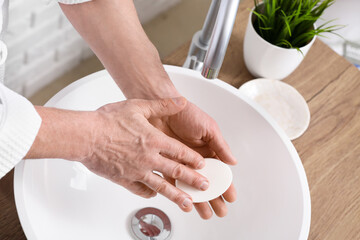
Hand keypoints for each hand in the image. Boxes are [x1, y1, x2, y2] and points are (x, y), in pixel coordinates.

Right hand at [82, 97, 209, 211]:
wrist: (85, 136)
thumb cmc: (108, 120)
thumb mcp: (138, 106)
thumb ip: (162, 105)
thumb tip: (181, 101)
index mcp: (154, 140)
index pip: (180, 152)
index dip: (193, 159)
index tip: (203, 165)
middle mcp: (148, 158)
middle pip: (176, 172)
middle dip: (193, 180)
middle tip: (206, 187)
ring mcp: (137, 171)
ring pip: (162, 186)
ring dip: (177, 195)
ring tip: (189, 203)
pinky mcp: (124, 179)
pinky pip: (140, 189)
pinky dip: (150, 192)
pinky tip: (155, 194)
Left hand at [149, 101, 236, 218]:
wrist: (161, 106)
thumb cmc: (186, 112)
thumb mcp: (208, 128)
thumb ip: (220, 145)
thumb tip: (233, 161)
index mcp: (209, 149)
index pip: (220, 171)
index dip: (226, 184)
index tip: (230, 196)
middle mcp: (195, 158)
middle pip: (207, 181)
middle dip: (215, 197)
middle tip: (220, 211)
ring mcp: (181, 162)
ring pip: (192, 185)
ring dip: (199, 200)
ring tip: (206, 213)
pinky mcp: (166, 163)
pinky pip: (174, 181)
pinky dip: (180, 193)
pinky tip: (186, 203)